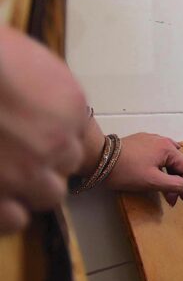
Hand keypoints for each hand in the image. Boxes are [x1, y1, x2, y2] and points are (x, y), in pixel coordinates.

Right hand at [0, 27, 88, 233]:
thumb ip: (45, 89)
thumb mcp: (28, 60)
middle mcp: (57, 144)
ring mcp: (26, 172)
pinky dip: (8, 214)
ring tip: (4, 173)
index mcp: (72, 109)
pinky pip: (16, 219)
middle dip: (45, 160)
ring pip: (48, 194)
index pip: (77, 136)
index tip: (31, 130)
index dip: (51, 134)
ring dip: (30, 187)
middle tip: (14, 150)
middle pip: (66, 165)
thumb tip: (41, 103)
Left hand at [106, 133, 182, 205]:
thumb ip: (175, 185)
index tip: (181, 199)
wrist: (97, 158)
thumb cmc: (125, 170)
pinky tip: (155, 171)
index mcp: (168, 149)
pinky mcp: (139, 141)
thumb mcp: (153, 181)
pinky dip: (160, 164)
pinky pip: (157, 153)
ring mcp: (150, 139)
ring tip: (164, 186)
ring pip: (168, 157)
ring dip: (169, 173)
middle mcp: (162, 140)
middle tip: (171, 197)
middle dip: (177, 181)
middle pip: (178, 162)